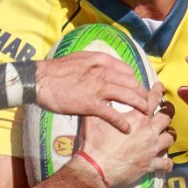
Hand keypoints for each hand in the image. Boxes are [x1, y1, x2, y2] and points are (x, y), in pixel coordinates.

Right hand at [32, 52, 156, 133]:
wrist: (39, 80)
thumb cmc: (55, 71)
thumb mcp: (79, 59)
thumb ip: (95, 63)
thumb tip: (104, 67)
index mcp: (101, 60)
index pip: (127, 71)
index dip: (135, 81)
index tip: (138, 89)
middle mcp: (103, 72)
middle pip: (132, 83)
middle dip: (143, 94)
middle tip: (148, 104)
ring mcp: (98, 88)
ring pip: (128, 97)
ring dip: (140, 106)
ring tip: (146, 115)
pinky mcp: (91, 104)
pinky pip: (112, 114)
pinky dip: (122, 122)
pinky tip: (127, 129)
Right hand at [73, 101, 174, 187]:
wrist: (95, 170)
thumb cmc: (94, 144)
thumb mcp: (93, 119)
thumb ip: (100, 106)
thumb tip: (99, 96)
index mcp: (137, 118)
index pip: (152, 99)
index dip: (158, 91)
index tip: (160, 87)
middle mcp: (148, 132)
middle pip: (166, 117)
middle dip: (168, 111)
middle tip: (167, 108)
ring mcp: (151, 149)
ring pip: (170, 138)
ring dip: (169, 134)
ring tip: (167, 132)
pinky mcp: (150, 165)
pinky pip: (166, 163)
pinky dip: (168, 163)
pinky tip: (167, 162)